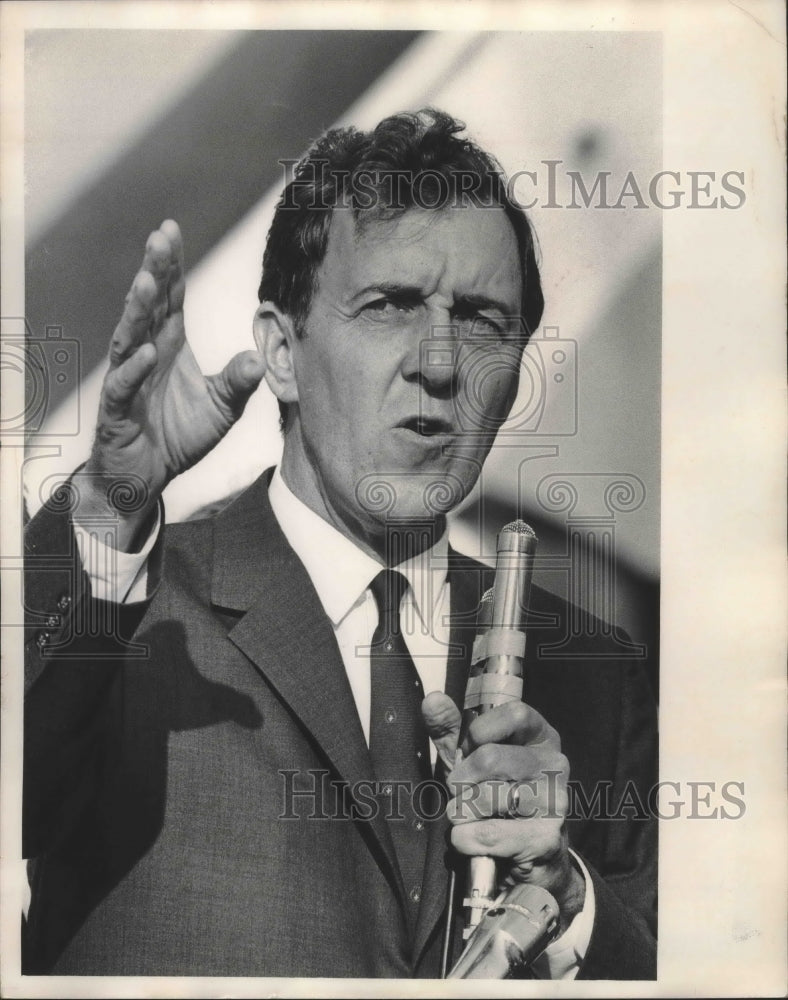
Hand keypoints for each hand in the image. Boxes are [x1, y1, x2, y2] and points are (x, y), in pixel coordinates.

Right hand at [78, 221, 265, 548]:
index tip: (171, 230)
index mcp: (170, 347)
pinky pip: (123, 385)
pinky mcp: (117, 410)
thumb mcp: (222, 409)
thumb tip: (260, 358)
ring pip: (129, 337)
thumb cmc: (178, 435)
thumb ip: (238, 382)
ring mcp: (128, 380)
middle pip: (149, 307)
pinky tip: (146, 352)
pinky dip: (133, 369)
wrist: (146, 476)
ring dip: (138, 311)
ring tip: (147, 282)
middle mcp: (146, 355)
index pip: (171, 299)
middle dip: (154, 272)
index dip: (171, 266)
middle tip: (159, 238)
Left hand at [422, 692, 584, 929]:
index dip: (480, 732)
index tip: (468, 749)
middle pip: (492, 757)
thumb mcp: (470, 760)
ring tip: (469, 818)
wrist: (526, 860)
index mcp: (541, 737)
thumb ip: (450, 729)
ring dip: (463, 812)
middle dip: (462, 779)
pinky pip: (488, 833)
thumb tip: (432, 700)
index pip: (515, 713)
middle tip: (459, 793)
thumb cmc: (495, 799)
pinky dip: (467, 839)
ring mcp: (555, 802)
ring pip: (488, 797)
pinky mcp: (547, 838)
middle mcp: (555, 764)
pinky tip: (471, 840)